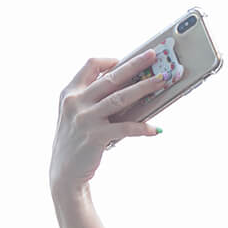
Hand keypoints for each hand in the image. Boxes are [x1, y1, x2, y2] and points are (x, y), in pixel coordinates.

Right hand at [50, 51, 164, 193]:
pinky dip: (142, 128)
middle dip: (135, 65)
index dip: (110, 60)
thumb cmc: (78, 140)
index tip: (127, 59)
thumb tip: (131, 90)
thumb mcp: (79, 114)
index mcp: (70, 92)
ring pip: (120, 98)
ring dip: (144, 88)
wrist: (65, 171)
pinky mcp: (95, 136)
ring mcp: (85, 119)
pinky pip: (125, 128)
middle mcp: (76, 102)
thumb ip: (95, 99)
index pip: (90, 65)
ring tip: (163, 82)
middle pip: (111, 78)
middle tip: (154, 56)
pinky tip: (156, 129)